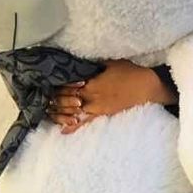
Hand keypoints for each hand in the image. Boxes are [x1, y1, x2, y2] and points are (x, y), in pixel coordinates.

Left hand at [48, 59, 176, 134]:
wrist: (146, 87)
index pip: (69, 84)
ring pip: (74, 110)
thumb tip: (83, 62)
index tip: (49, 82)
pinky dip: (74, 126)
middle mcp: (92, 96)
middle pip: (68, 98)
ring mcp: (97, 107)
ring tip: (50, 109)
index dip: (58, 84)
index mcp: (92, 82)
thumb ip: (95, 64)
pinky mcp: (103, 113)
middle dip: (57, 97)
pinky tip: (63, 130)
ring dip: (61, 110)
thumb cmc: (130, 72)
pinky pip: (86, 121)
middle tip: (46, 95)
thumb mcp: (111, 62)